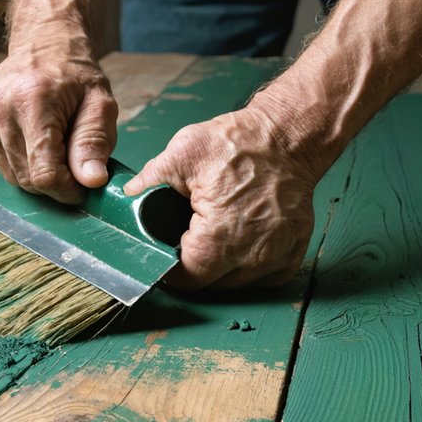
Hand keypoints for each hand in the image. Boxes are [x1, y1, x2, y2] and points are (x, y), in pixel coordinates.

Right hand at [0, 44, 117, 204]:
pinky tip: (28, 134)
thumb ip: (95, 142)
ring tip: (50, 140)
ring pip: (11, 175)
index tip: (81, 182)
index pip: (44, 173)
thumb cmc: (75, 76)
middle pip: (26, 178)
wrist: (43, 45)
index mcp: (33, 100)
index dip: (66, 188)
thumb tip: (91, 180)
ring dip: (35, 169)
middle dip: (53, 180)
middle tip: (70, 157)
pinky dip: (17, 159)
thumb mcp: (100, 104)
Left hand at [123, 105, 319, 289]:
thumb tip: (128, 194)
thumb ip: (151, 178)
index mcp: (221, 235)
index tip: (166, 254)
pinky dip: (248, 267)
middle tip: (186, 242)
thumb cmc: (242, 143)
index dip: (171, 269)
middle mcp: (252, 254)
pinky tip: (238, 245)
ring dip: (221, 269)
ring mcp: (277, 256)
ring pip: (237, 284)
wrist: (288, 137)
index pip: (187, 278)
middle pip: (211, 284)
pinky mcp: (293, 252)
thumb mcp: (184, 152)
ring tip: (212, 241)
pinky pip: (264, 277)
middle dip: (194, 267)